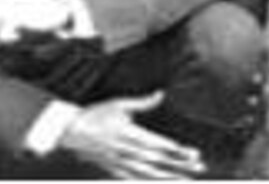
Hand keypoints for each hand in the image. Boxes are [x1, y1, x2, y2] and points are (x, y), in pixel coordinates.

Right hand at [59, 93, 203, 179]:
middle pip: (158, 162)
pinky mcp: (113, 170)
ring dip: (168, 178)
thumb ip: (143, 103)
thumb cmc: (95, 116)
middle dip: (179, 166)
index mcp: (131, 135)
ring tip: (185, 181)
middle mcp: (127, 153)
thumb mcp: (119, 104)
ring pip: (148, 175)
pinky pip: (132, 180)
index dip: (178, 151)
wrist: (69, 133)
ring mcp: (120, 164)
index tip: (194, 154)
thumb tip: (161, 93)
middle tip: (199, 169)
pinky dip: (146, 183)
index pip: (160, 146)